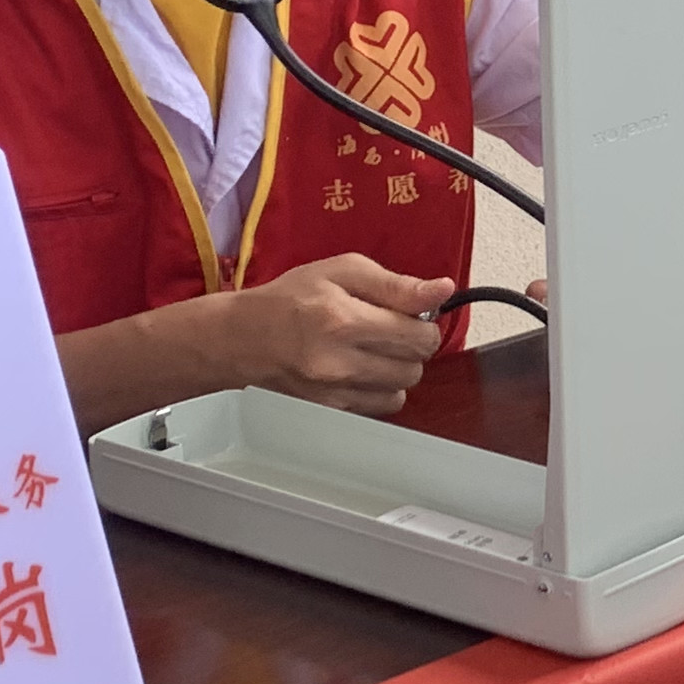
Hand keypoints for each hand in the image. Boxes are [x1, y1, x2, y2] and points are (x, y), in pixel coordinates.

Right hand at [214, 254, 448, 413]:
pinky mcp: (328, 412)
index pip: (420, 337)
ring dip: (396, 371)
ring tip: (370, 351)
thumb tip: (443, 290)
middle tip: (387, 331)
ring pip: (401, 392)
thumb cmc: (290, 298)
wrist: (239, 339)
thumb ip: (396, 284)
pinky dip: (378, 390)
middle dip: (411, 347)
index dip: (424, 324)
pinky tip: (358, 371)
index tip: (410, 316)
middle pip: (415, 367)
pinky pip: (379, 408)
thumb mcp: (342, 271)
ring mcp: (332, 394)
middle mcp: (339, 363)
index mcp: (343, 321)